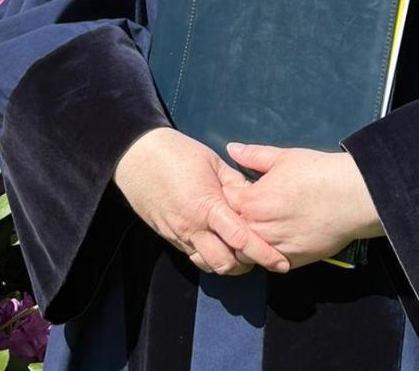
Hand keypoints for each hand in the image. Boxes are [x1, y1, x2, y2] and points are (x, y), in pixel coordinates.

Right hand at [113, 128, 290, 275]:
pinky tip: (217, 244)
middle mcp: (193, 227)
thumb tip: (254, 198)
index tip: (282, 263)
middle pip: (226, 263)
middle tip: (260, 257)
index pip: (242, 239)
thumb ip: (235, 183)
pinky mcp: (169, 236)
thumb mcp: (212, 161)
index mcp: (207, 206)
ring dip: (227, 264)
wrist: (137, 156)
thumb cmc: (177, 152)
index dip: (264, 254)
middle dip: (246, 266)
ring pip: (208, 265)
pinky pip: (193, 255)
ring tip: (240, 254)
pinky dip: (209, 256)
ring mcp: (179, 234)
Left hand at [220, 143, 383, 269]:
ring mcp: (274, 248)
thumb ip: (253, 155)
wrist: (350, 197)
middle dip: (234, 220)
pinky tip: (278, 238)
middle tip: (251, 209)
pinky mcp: (291, 261)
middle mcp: (259, 228)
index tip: (239, 190)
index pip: (224, 202)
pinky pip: (269, 261)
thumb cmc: (317, 173)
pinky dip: (268, 253)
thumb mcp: (282, 157)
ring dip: (249, 240)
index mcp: (251, 201)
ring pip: (247, 251)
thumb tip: (231, 149)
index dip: (230, 194)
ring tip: (263, 225)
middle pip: (231, 230)